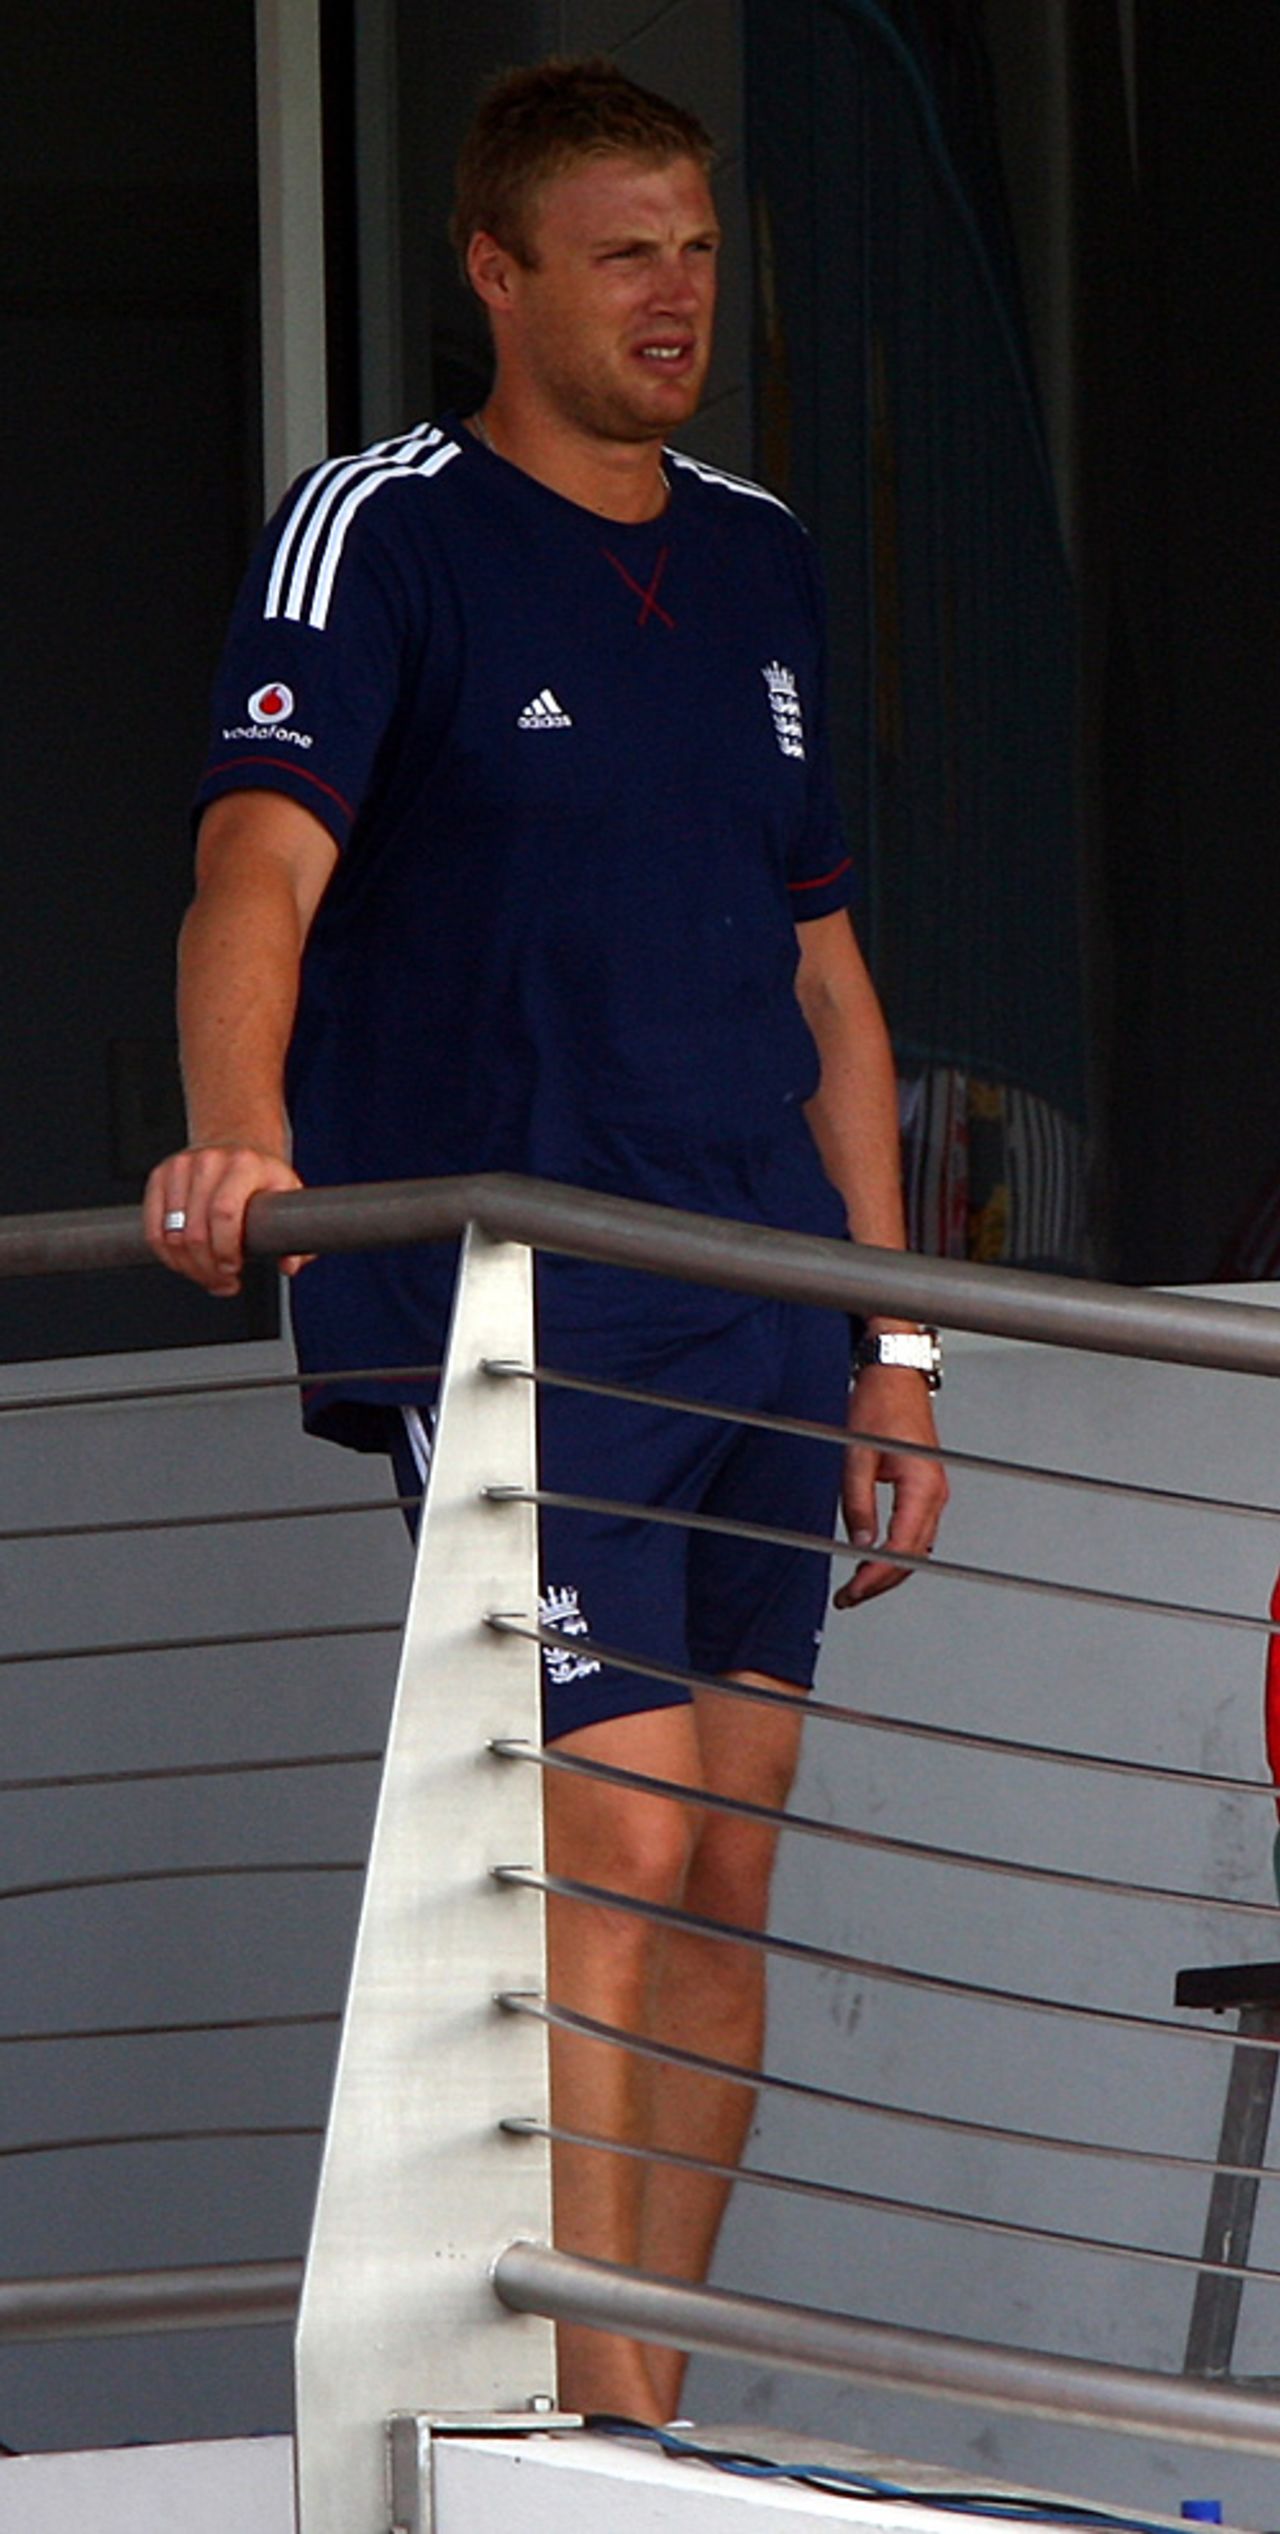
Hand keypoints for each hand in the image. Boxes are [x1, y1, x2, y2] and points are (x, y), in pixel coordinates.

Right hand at [143, 1144, 307, 1294]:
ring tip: (208, 1275)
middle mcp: (209, 1161)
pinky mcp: (160, 1176)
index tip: (234, 1268)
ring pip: (171, 1235)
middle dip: (208, 1268)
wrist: (236, 1144)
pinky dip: (167, 1256)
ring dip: (188, 1267)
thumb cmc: (262, 1177)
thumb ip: (299, 1235)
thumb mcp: (289, 1198)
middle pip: (194, 1231)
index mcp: (244, 1165)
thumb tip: (290, 1266)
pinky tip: (185, 1264)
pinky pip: (153, 1230)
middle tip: (224, 1281)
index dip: (225, 1249)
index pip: (224, 1213)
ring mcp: (180, 1167)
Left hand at [834, 1363, 947, 1607]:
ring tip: (857, 1585)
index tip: (854, 1590)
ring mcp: (934, 1492)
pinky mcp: (926, 1489)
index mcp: (922, 1485)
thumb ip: (858, 1502)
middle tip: (850, 1596)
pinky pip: (915, 1532)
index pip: (902, 1547)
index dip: (878, 1575)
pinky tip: (874, 1558)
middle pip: (914, 1556)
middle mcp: (935, 1493)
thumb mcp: (858, 1456)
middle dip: (882, 1581)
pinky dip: (897, 1551)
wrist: (896, 1377)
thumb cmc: (881, 1404)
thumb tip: (858, 1542)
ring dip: (889, 1569)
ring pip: (917, 1547)